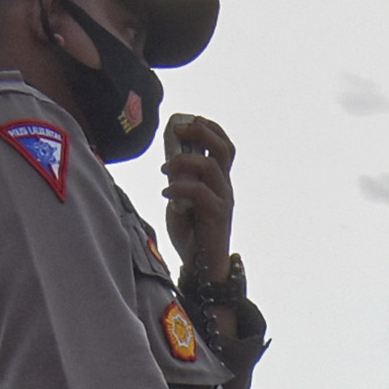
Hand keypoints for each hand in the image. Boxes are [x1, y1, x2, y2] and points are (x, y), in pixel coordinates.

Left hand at [160, 114, 235, 277]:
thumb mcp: (182, 200)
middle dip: (201, 132)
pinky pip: (200, 192)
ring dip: (183, 161)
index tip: (186, 122)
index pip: (224, 145)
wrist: (202, 267)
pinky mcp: (217, 215)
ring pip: (211, 166)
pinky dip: (180, 187)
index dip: (209, 128)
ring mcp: (223, 200)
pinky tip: (166, 192)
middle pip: (224, 148)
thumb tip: (168, 161)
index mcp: (219, 181)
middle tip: (177, 131)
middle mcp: (224, 187)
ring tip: (164, 169)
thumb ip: (180, 181)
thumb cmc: (192, 233)